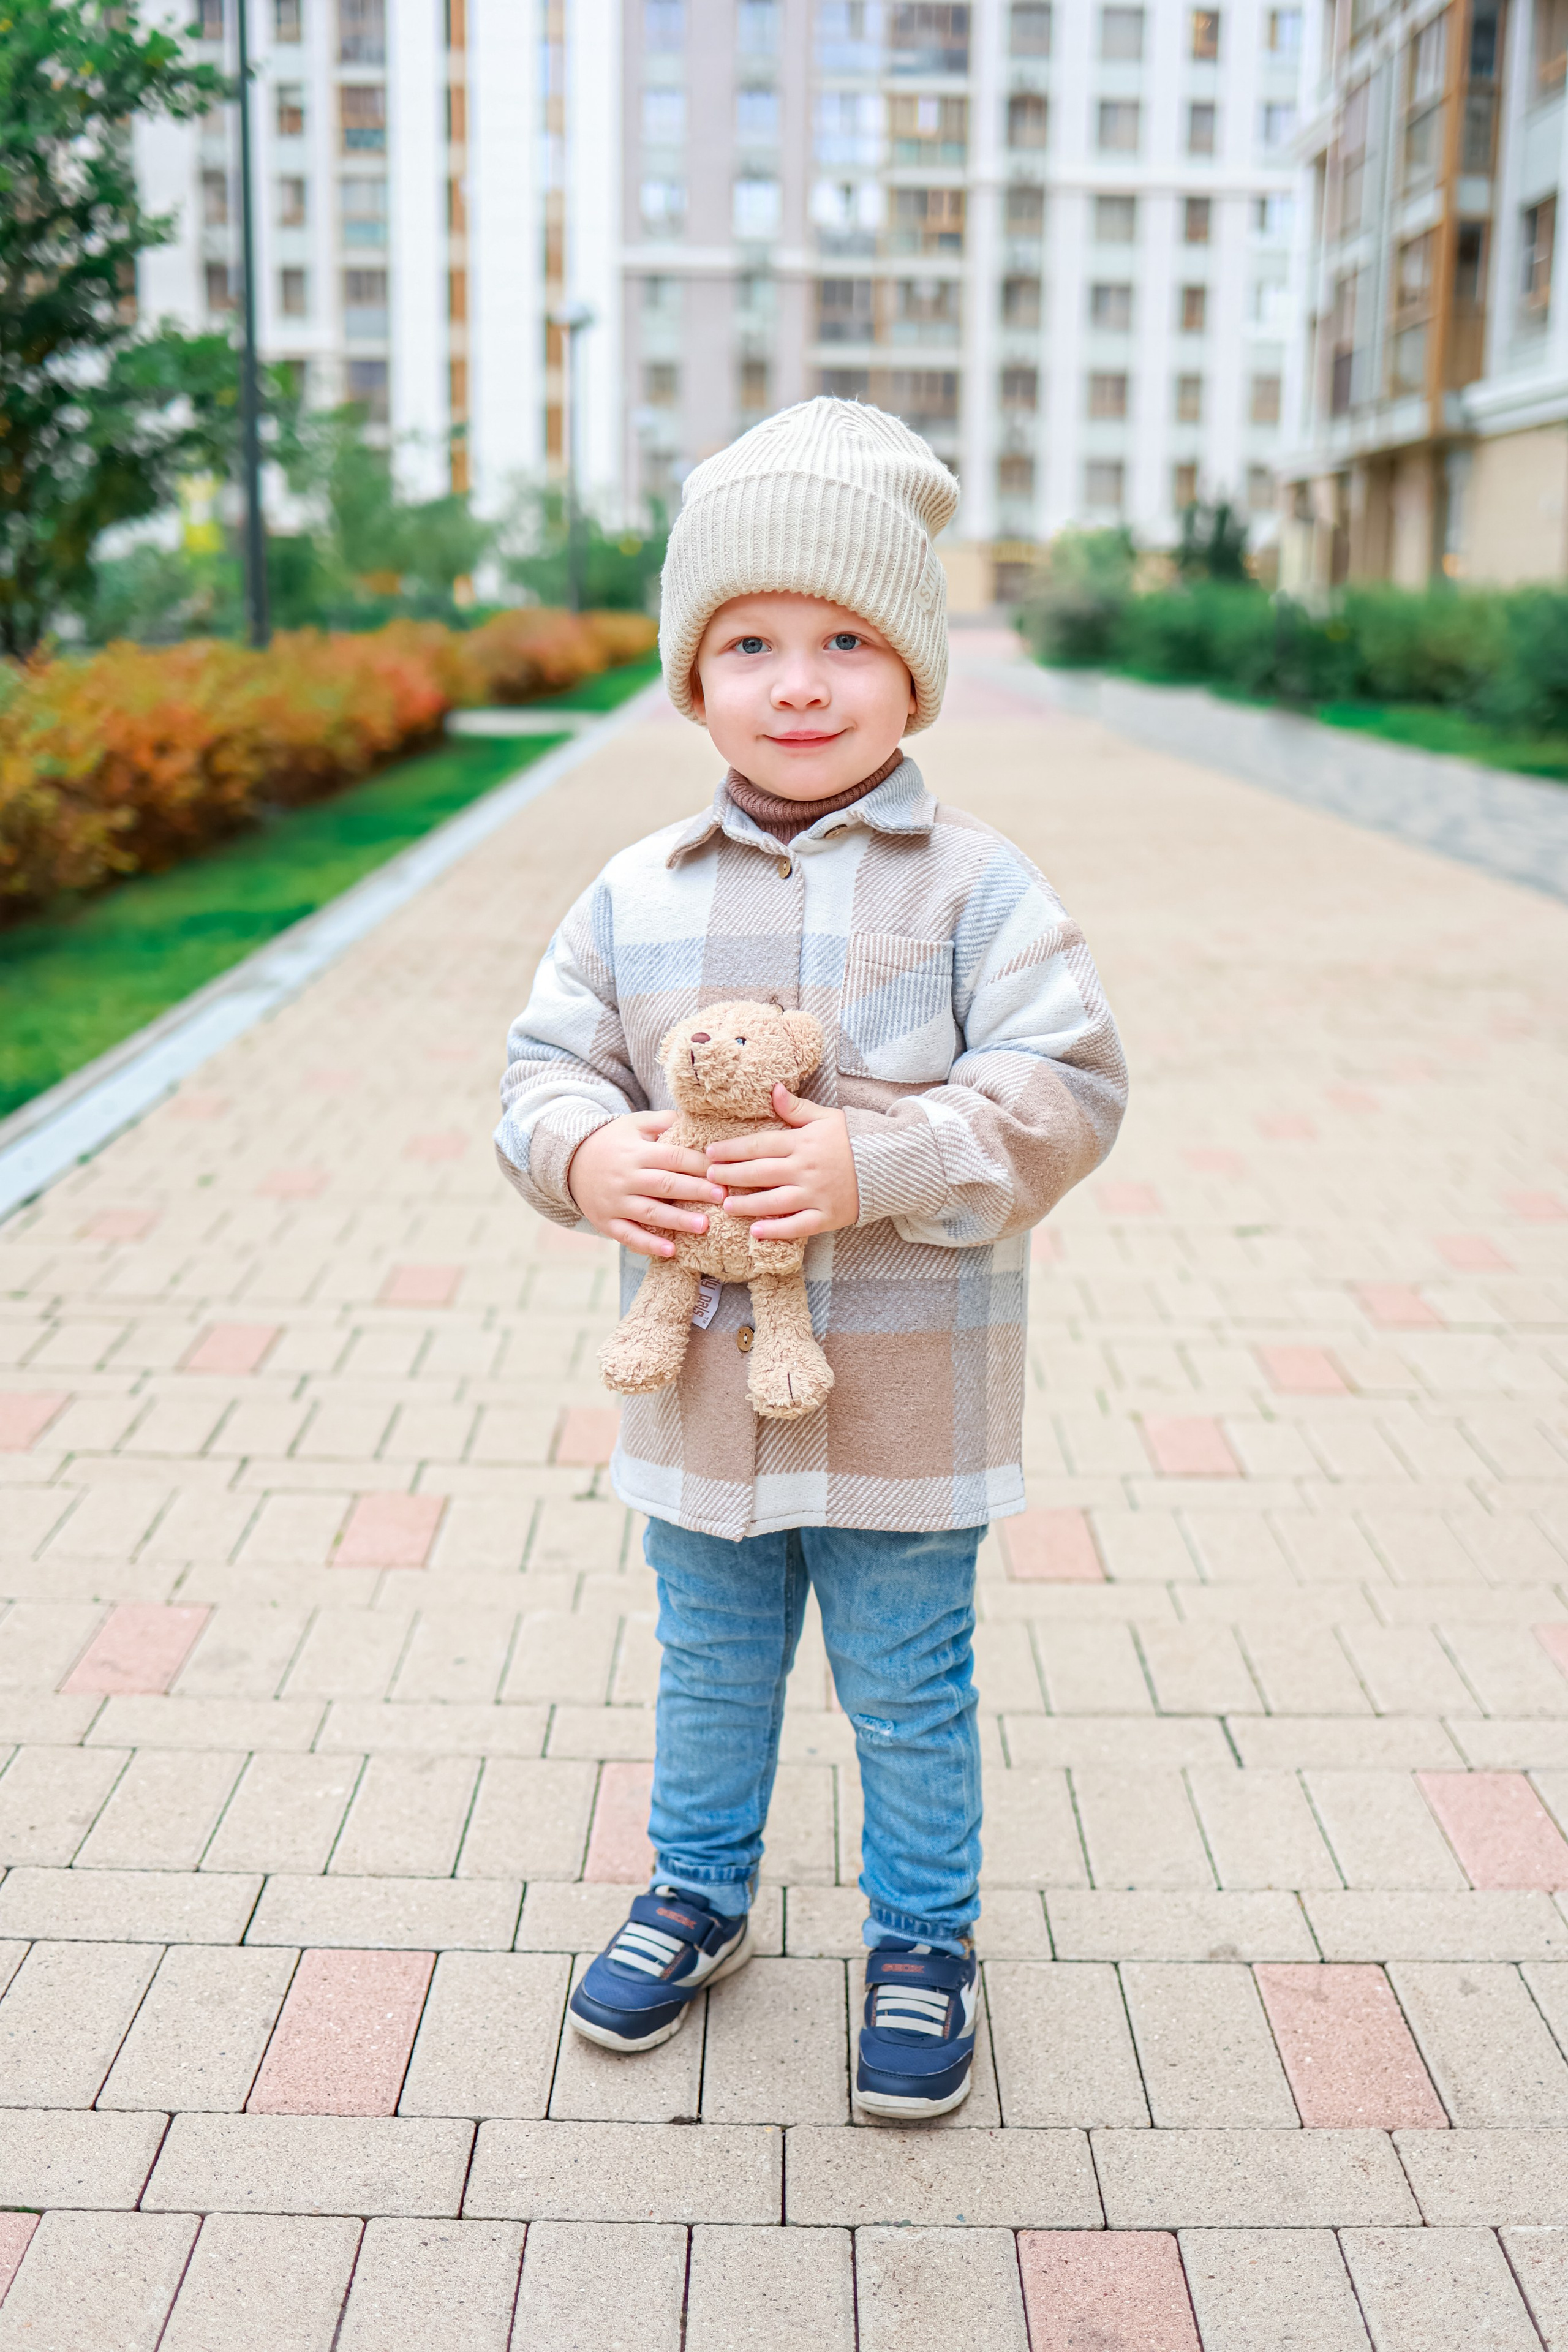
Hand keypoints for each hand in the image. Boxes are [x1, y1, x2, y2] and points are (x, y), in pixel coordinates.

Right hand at [567, 1111, 724, 1257]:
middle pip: (665, 1185)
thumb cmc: (613, 1141)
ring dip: (678, 1220)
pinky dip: (649, 1244)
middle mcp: (625, 1177)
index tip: (722, 1171)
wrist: (570, 1161)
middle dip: (695, 1191)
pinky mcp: (606, 1222)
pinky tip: (671, 1250)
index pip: (672, 1157)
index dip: (698, 1164)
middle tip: (722, 1197)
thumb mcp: (634, 1124)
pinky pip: (629, 1236)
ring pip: (650, 1213)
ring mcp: (615, 1202)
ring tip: (704, 1226)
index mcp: (636, 1152)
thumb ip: (663, 1121)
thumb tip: (696, 1118)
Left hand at [704, 1085, 859, 1240]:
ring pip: (774, 1200)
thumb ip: (796, 1108)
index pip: (759, 1145)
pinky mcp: (827, 1215)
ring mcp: (816, 1193)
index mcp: (802, 1142)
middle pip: (761, 1172)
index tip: (710, 1153)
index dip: (732, 1149)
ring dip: (747, 1203)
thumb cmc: (854, 1138)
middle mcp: (806, 1168)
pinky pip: (798, 1225)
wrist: (891, 1163)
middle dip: (731, 1174)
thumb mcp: (825, 1117)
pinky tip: (756, 1232)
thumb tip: (773, 1089)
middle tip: (709, 1178)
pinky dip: (776, 1230)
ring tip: (726, 1205)